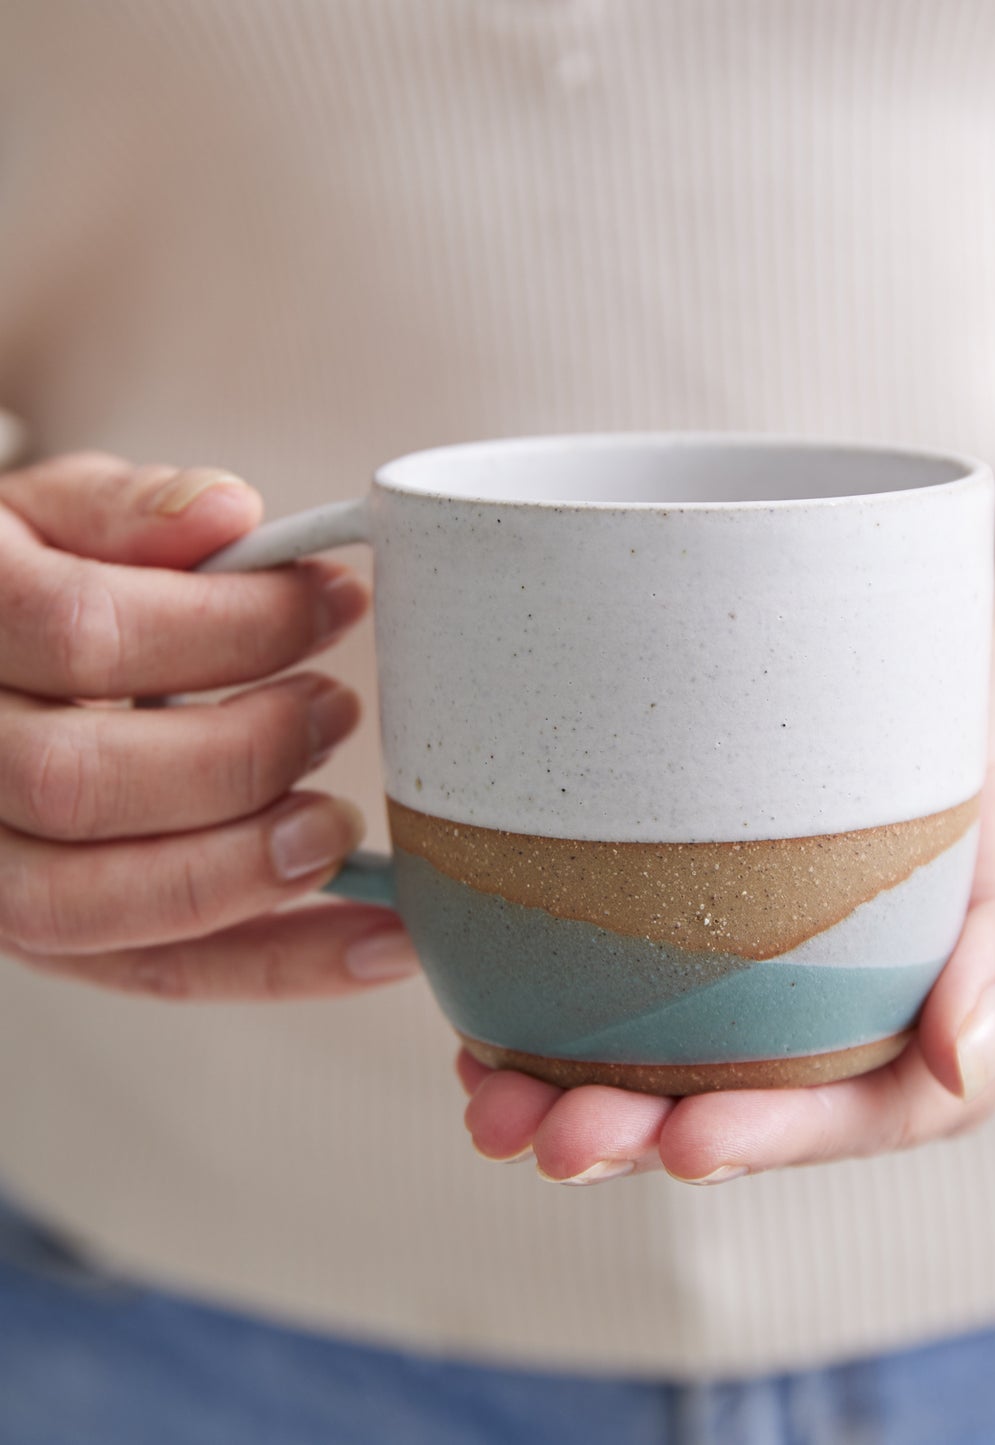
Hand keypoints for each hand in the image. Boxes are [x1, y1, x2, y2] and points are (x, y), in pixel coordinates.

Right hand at [0, 451, 418, 995]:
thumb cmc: (17, 585)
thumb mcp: (46, 518)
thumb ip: (126, 512)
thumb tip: (227, 513)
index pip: (84, 633)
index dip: (231, 623)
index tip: (334, 599)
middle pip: (79, 783)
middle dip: (241, 753)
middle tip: (337, 710)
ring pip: (91, 904)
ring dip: (248, 871)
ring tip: (342, 825)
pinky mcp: (38, 933)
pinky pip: (151, 971)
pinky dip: (280, 963)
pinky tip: (384, 943)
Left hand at [457, 569, 994, 1183]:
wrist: (974, 731)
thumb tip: (964, 1060)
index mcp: (905, 1073)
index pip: (836, 1123)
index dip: (761, 1141)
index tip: (686, 1141)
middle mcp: (819, 1062)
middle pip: (721, 1117)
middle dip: (626, 1135)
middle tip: (536, 1137)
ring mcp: (758, 1015)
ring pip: (658, 1073)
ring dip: (565, 1096)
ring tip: (482, 1096)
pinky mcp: (708, 956)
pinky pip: (629, 1004)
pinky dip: (554, 1022)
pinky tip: (483, 1022)